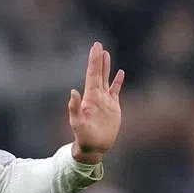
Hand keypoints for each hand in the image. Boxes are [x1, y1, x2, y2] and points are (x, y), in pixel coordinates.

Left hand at [68, 42, 124, 164]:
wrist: (94, 147)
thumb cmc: (84, 137)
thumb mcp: (77, 123)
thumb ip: (74, 109)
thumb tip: (72, 92)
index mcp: (90, 97)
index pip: (92, 75)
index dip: (93, 61)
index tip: (95, 47)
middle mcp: (97, 96)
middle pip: (98, 73)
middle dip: (98, 59)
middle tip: (98, 45)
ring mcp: (105, 101)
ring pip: (106, 79)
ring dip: (106, 67)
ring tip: (106, 54)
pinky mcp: (113, 107)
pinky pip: (116, 91)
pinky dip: (118, 82)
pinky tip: (120, 73)